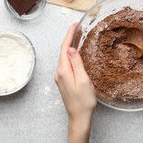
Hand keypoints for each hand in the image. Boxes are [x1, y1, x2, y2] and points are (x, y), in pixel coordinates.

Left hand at [55, 22, 96, 142]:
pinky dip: (71, 54)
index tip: (74, 25)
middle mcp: (59, 72)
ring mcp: (60, 77)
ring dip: (70, 45)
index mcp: (64, 71)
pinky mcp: (63, 80)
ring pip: (64, 56)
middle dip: (70, 38)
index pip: (64, 48)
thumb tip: (71, 49)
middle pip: (63, 51)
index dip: (69, 35)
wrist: (79, 117)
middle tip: (78, 27)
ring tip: (78, 36)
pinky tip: (76, 51)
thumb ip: (77, 63)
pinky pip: (66, 62)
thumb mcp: (83, 80)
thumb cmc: (84, 101)